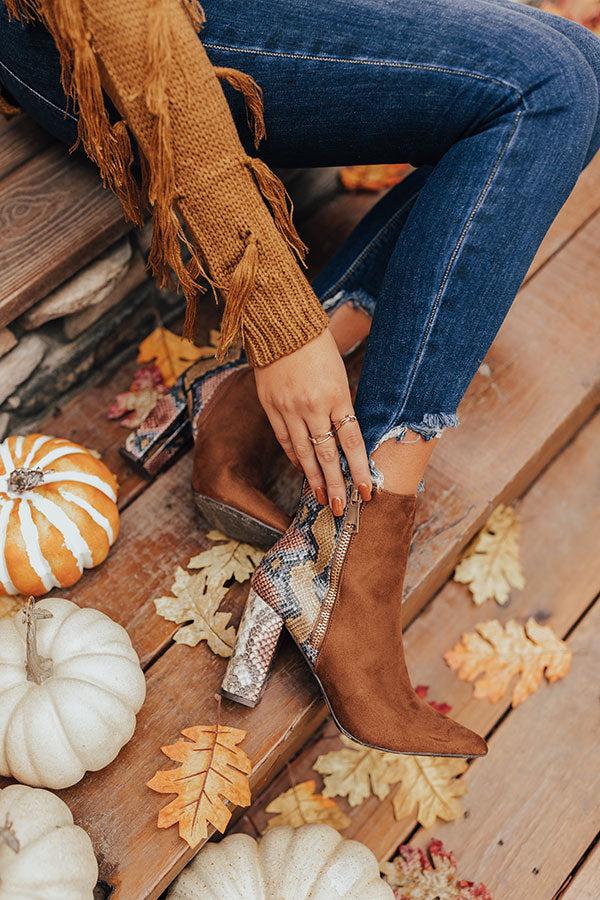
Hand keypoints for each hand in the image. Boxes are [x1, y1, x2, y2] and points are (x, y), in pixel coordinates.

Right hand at [254, 329, 371, 512]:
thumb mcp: (338, 374)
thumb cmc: (316, 345)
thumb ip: (341, 405)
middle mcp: (312, 407)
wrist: (280, 324)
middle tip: (342, 508)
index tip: (368, 492)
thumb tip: (346, 437)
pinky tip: (303, 470)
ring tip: (322, 499)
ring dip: (314, 479)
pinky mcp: (271, 407)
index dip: (361, 470)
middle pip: (328, 455)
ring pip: (304, 453)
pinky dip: (295, 457)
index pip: (353, 443)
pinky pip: (284, 440)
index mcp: (337, 396)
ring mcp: (289, 409)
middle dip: (336, 485)